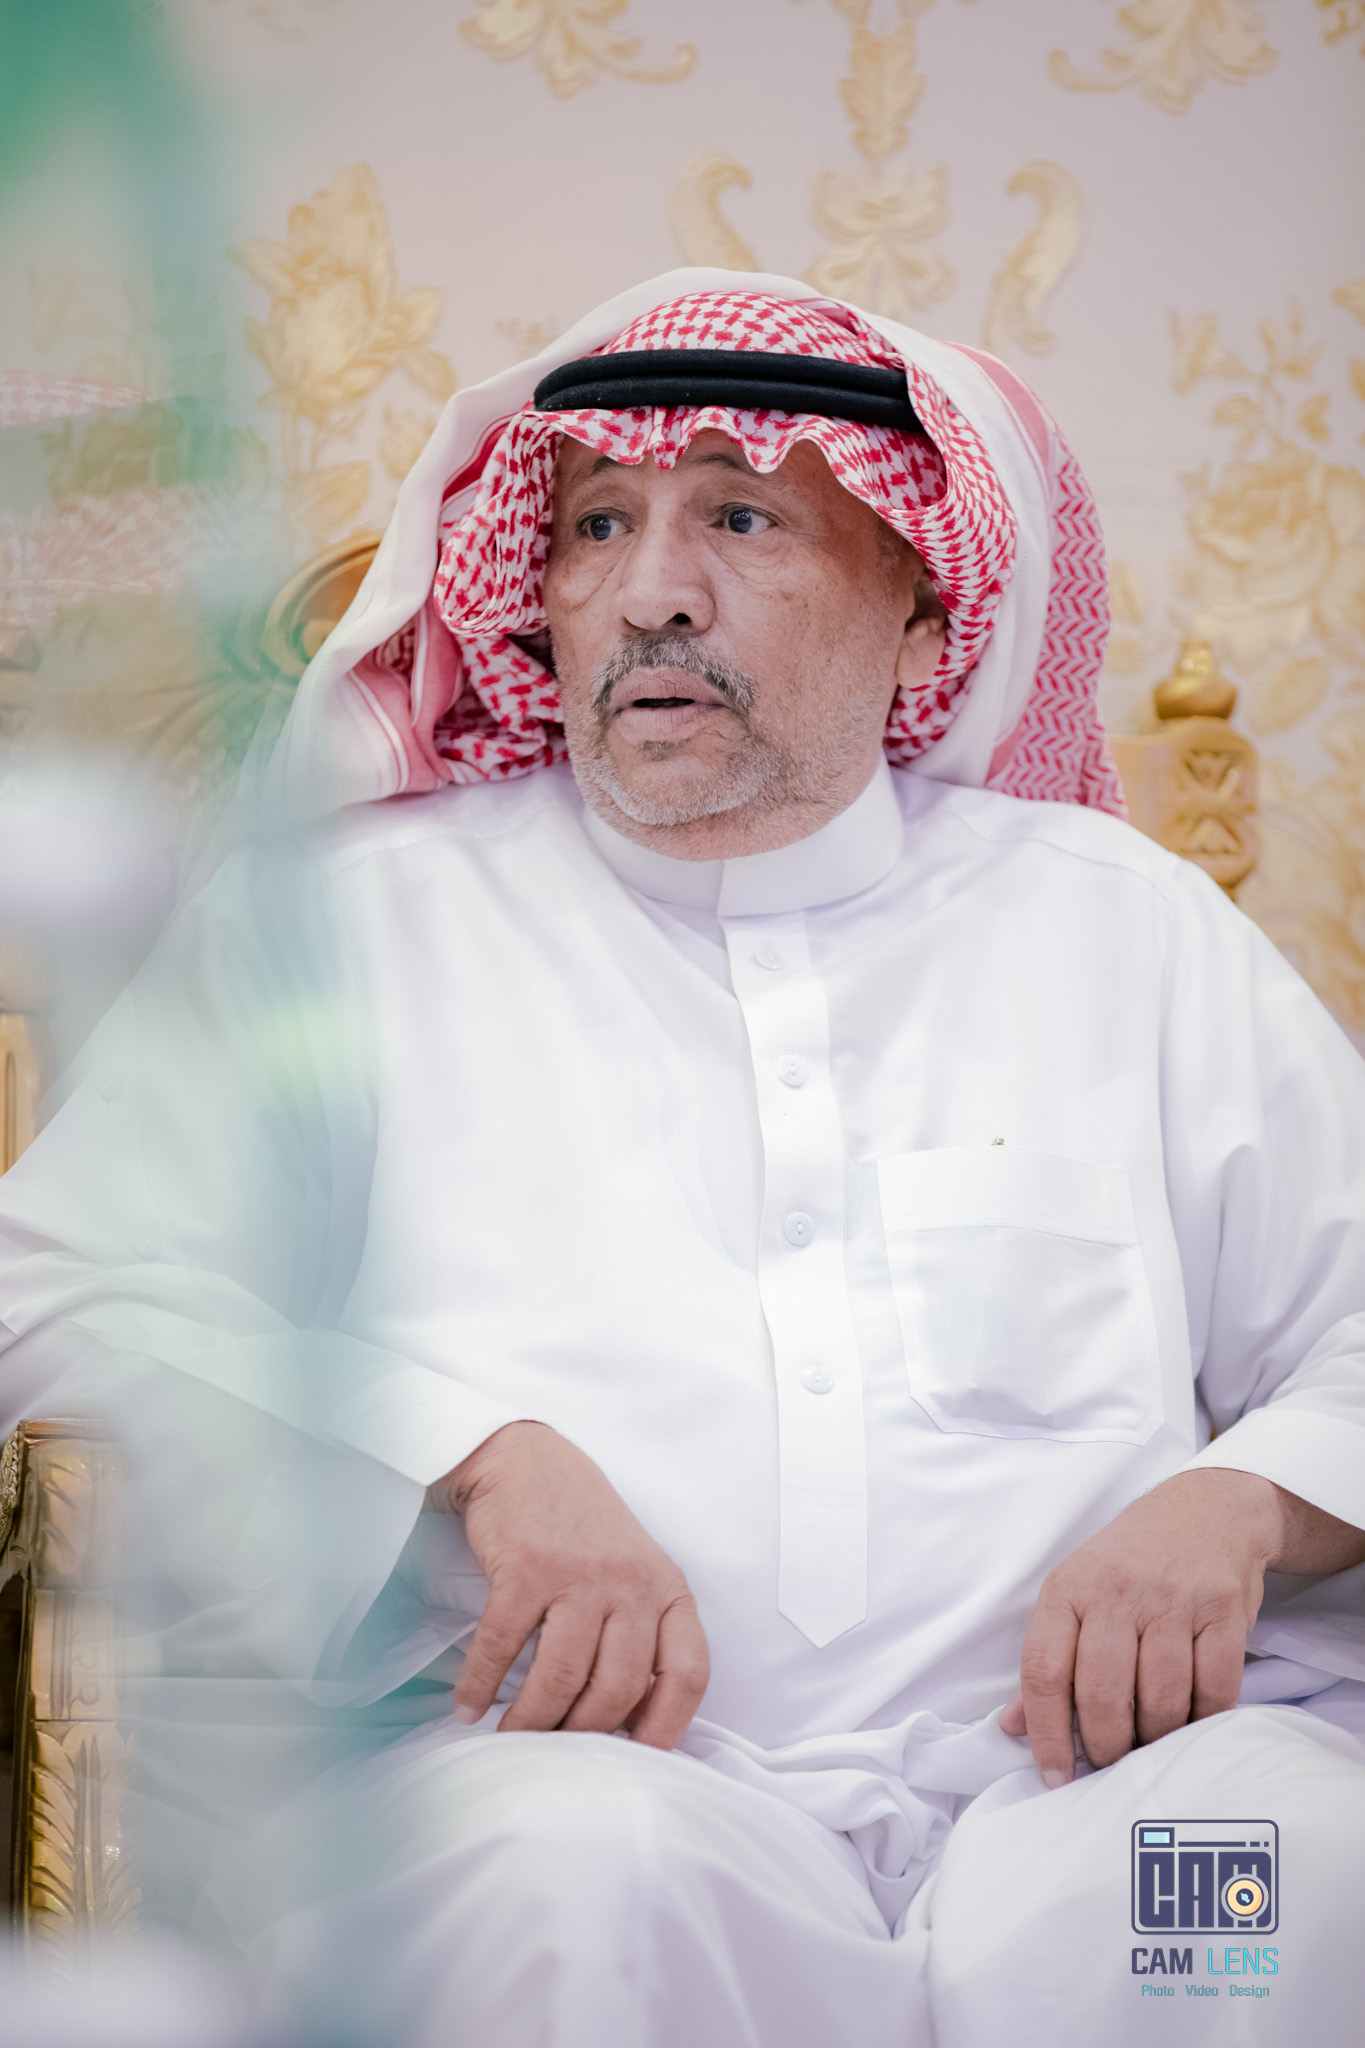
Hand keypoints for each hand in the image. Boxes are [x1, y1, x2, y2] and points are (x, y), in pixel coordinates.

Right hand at [427, 1421, 708, 1748]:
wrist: (526, 1459)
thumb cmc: (581, 1526)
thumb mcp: (634, 1571)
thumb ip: (641, 1633)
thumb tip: (629, 1721)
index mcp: (667, 1588)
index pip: (688, 1672)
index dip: (666, 1728)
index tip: (636, 1761)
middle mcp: (632, 1582)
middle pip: (619, 1689)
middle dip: (583, 1733)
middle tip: (554, 1752)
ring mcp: (579, 1575)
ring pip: (562, 1678)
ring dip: (532, 1721)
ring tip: (510, 1738)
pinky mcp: (526, 1569)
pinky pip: (502, 1647)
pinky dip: (480, 1685)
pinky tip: (468, 1705)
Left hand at [1000, 1468, 1282, 1784]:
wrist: (1206, 1509)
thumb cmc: (1129, 1561)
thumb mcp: (1075, 1592)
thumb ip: (1046, 1660)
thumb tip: (1012, 1727)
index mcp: (1069, 1589)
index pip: (1044, 1671)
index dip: (1045, 1734)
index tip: (1055, 1775)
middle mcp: (1118, 1592)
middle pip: (1103, 1696)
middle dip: (1105, 1747)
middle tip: (1111, 1764)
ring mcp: (1173, 1600)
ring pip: (1160, 1701)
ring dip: (1155, 1740)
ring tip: (1150, 1746)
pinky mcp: (1222, 1609)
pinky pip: (1215, 1689)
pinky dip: (1204, 1720)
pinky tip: (1193, 1723)